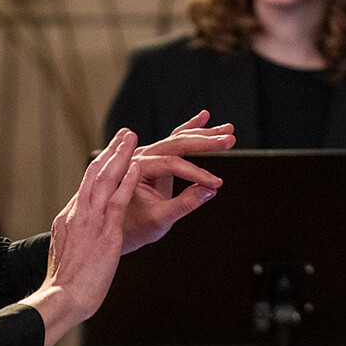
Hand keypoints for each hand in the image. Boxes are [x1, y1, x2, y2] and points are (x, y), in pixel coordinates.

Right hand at [27, 129, 142, 345]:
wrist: (62, 297)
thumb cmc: (66, 285)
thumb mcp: (66, 254)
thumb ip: (73, 239)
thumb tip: (74, 237)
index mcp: (69, 218)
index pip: (86, 185)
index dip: (99, 165)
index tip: (109, 152)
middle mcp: (78, 213)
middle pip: (95, 173)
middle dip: (111, 151)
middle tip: (125, 133)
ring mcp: (91, 220)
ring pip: (106, 179)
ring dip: (121, 156)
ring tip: (132, 137)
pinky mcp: (105, 232)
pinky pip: (118, 200)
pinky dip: (127, 181)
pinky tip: (136, 166)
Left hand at [121, 111, 235, 252]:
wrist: (116, 228)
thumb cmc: (132, 227)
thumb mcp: (158, 220)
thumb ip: (184, 204)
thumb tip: (210, 190)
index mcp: (134, 169)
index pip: (171, 164)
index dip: (196, 173)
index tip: (216, 183)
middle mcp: (140, 156)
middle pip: (176, 143)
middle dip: (205, 141)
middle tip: (229, 140)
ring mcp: (148, 155)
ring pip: (178, 139)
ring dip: (204, 134)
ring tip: (228, 130)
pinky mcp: (156, 159)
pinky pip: (175, 141)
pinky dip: (190, 130)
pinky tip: (205, 118)